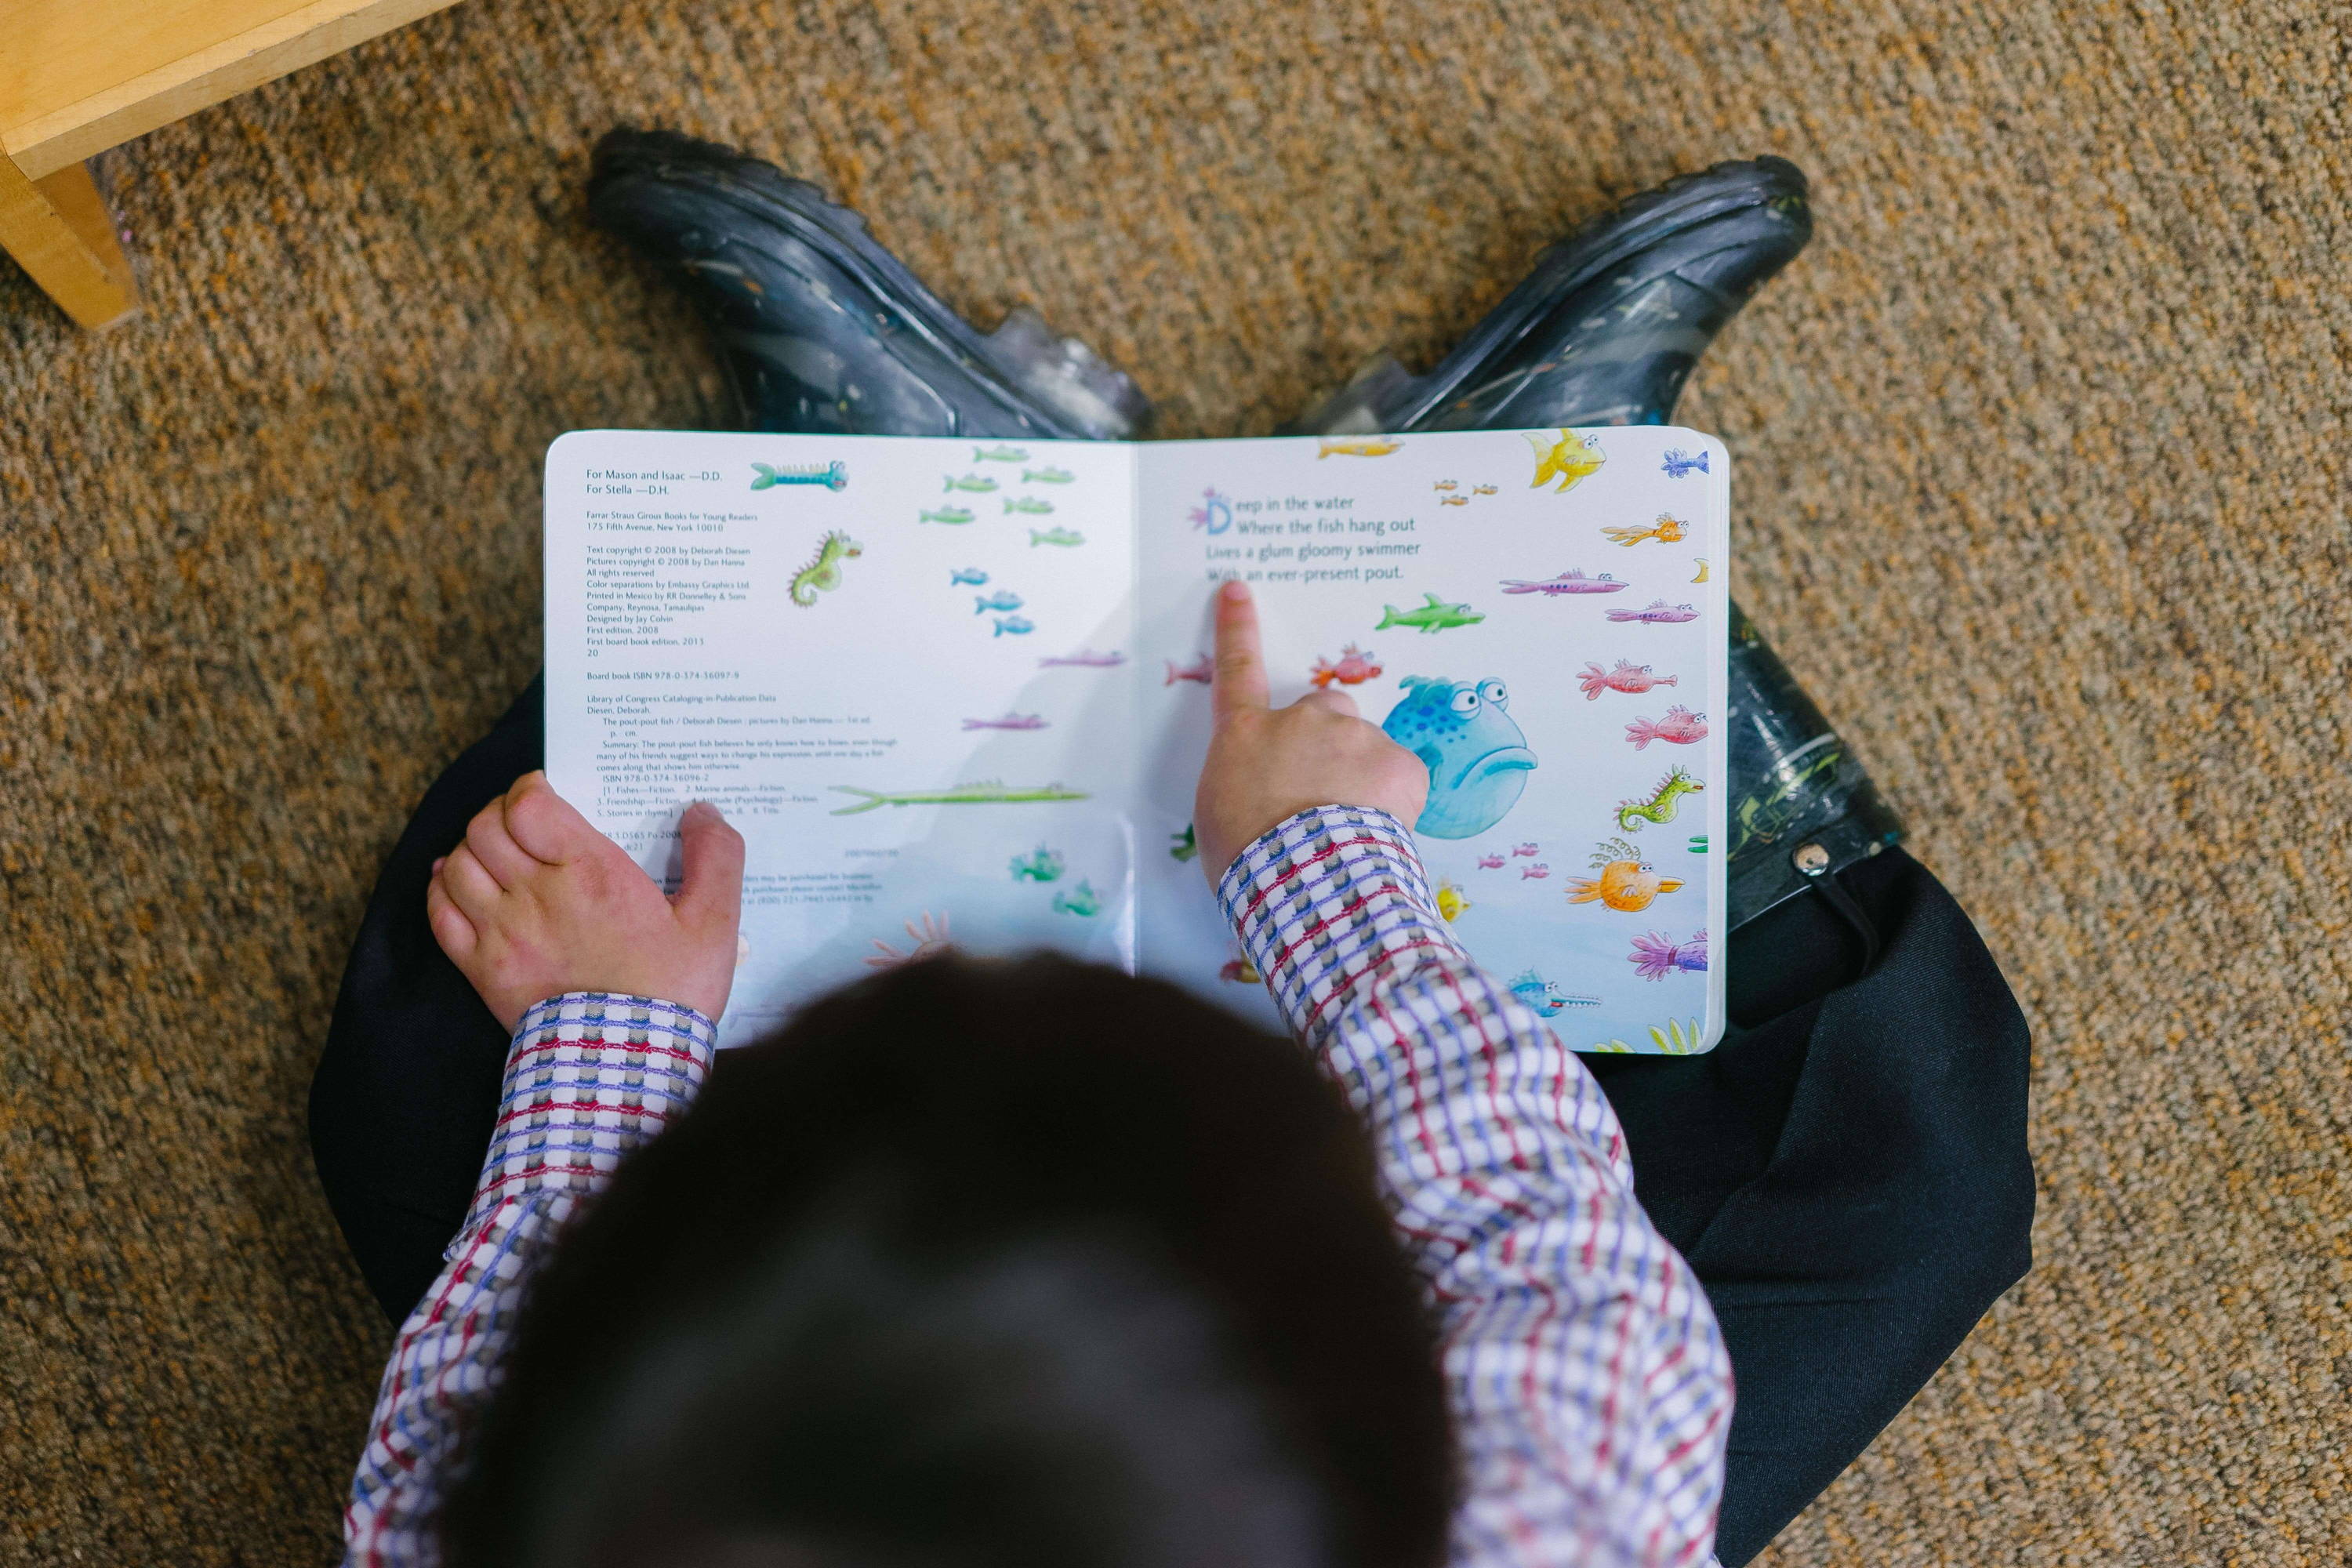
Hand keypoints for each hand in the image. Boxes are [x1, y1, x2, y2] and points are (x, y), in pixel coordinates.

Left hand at [426, 771, 744, 1032]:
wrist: (628, 1066)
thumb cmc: (672, 993)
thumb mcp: (715, 923)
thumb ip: (716, 857)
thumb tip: (702, 810)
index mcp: (591, 872)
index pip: (528, 804)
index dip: (529, 788)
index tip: (546, 793)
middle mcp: (537, 895)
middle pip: (486, 827)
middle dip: (500, 813)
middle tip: (523, 822)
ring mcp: (503, 933)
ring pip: (458, 863)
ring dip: (471, 848)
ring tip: (495, 853)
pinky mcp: (483, 970)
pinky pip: (439, 912)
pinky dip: (441, 889)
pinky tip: (456, 883)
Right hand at [1192, 579, 1427, 883]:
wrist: (1303, 878)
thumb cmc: (1248, 858)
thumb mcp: (1221, 814)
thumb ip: (1247, 780)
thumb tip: (1268, 788)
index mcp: (1247, 735)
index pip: (1237, 670)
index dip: (1237, 628)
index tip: (1238, 591)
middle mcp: (1302, 721)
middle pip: (1324, 710)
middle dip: (1327, 740)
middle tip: (1322, 792)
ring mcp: (1354, 737)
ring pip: (1366, 748)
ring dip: (1363, 777)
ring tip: (1349, 828)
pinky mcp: (1400, 764)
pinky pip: (1401, 778)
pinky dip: (1395, 802)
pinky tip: (1378, 832)